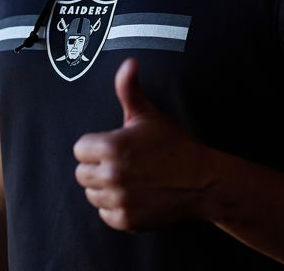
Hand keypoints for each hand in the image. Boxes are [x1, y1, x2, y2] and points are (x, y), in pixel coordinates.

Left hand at [73, 58, 210, 231]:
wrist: (203, 181)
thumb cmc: (174, 145)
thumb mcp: (149, 114)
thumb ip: (129, 88)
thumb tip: (129, 62)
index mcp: (110, 146)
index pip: (80, 149)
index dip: (96, 147)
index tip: (115, 147)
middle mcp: (111, 174)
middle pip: (81, 174)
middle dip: (98, 168)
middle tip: (123, 164)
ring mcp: (119, 200)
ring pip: (92, 195)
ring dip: (106, 189)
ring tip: (130, 180)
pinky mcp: (127, 220)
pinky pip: (106, 215)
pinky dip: (117, 209)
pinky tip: (135, 196)